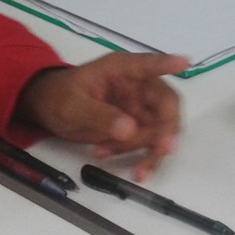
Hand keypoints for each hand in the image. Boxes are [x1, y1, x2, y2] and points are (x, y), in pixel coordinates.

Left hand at [15, 52, 189, 180]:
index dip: (167, 63)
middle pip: (166, 104)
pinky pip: (148, 143)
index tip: (185, 62)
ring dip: (153, 150)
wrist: (48, 110)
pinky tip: (111, 158)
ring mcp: (140, 107)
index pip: (149, 64)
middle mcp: (138, 87)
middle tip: (163, 150)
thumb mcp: (72, 106)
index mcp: (122, 70)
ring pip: (162, 129)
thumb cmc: (59, 97)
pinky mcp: (137, 127)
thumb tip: (130, 129)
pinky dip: (139, 156)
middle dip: (168, 129)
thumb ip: (99, 115)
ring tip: (138, 172)